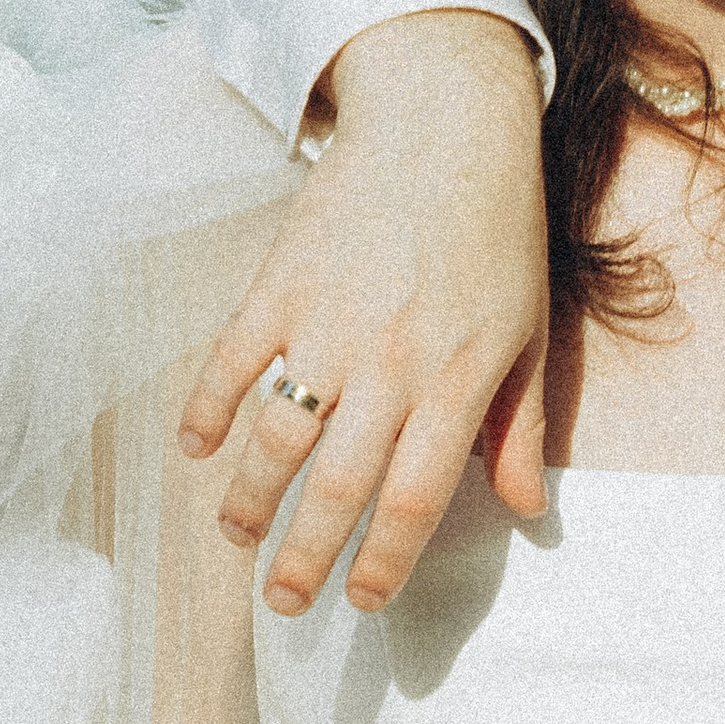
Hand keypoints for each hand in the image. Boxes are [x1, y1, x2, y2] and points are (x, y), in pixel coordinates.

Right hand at [177, 14, 550, 615]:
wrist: (445, 121)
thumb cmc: (497, 230)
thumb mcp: (529, 330)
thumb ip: (520, 424)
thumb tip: (524, 510)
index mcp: (458, 377)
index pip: (415, 495)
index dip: (385, 559)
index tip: (362, 602)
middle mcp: (390, 360)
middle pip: (338, 484)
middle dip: (306, 554)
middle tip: (284, 602)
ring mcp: (327, 320)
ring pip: (277, 434)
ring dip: (250, 496)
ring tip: (238, 535)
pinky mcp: (280, 281)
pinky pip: (232, 358)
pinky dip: (206, 407)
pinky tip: (195, 448)